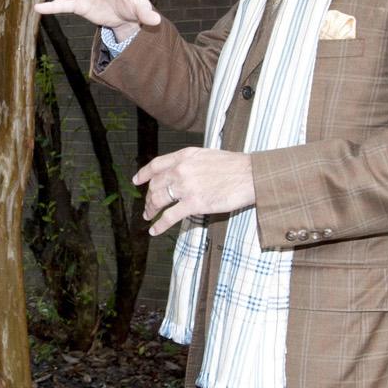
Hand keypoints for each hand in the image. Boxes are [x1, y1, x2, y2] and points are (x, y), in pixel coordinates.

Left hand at [134, 147, 254, 235]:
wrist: (250, 175)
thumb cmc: (234, 166)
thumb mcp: (207, 155)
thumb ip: (190, 162)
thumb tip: (180, 172)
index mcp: (185, 156)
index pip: (156, 165)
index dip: (144, 174)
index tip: (136, 181)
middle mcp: (181, 169)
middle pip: (155, 185)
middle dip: (148, 197)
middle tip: (147, 206)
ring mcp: (186, 187)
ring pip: (158, 200)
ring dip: (150, 210)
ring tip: (148, 217)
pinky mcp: (194, 204)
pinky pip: (169, 217)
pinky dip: (159, 225)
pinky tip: (154, 231)